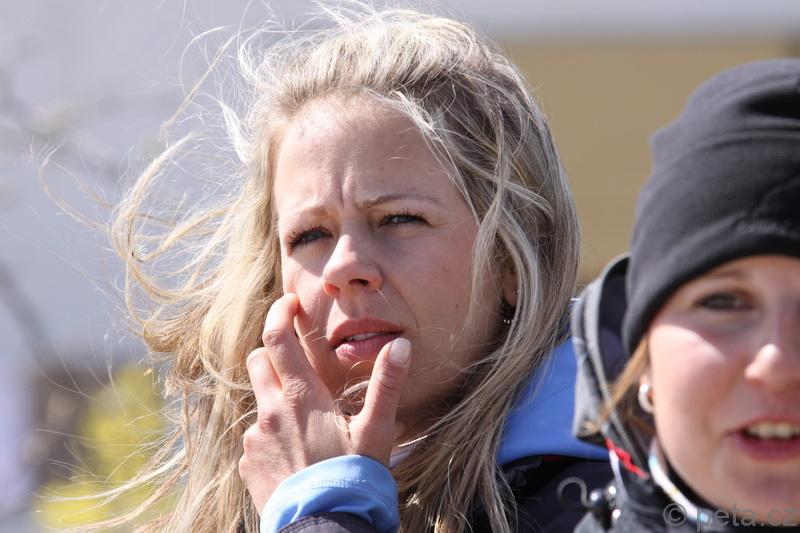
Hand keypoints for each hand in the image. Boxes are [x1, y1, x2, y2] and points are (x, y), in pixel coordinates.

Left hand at [238, 293, 411, 513]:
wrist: (324, 529)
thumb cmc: (354, 478)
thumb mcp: (377, 431)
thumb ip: (387, 385)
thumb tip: (400, 345)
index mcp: (300, 397)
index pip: (278, 338)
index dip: (280, 312)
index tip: (289, 302)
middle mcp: (271, 412)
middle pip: (258, 360)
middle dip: (273, 352)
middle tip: (298, 362)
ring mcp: (256, 439)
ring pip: (259, 402)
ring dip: (276, 399)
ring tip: (306, 423)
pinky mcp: (249, 464)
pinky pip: (256, 438)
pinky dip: (272, 436)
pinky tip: (296, 456)